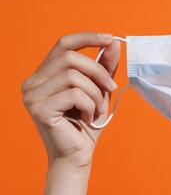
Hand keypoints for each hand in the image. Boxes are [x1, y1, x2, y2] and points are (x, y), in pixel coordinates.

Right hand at [22, 32, 120, 169]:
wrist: (77, 156)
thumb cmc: (86, 125)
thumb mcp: (99, 91)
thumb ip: (104, 68)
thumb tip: (114, 43)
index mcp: (44, 74)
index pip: (63, 44)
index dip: (88, 38)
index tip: (111, 38)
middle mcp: (33, 82)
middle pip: (70, 57)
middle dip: (98, 71)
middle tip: (112, 87)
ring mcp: (32, 95)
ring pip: (73, 76)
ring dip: (95, 93)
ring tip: (97, 109)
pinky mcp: (39, 109)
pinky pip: (74, 94)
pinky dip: (89, 105)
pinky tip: (87, 118)